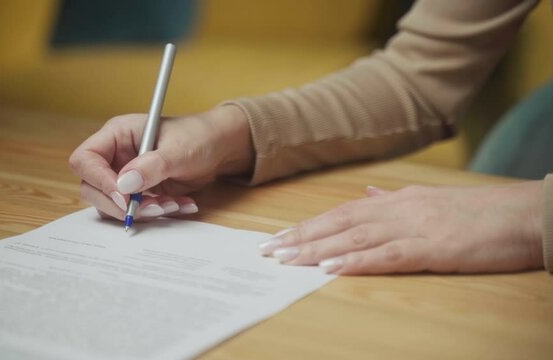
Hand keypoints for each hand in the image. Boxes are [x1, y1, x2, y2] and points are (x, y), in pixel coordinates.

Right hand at [69, 105, 252, 220]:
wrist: (218, 148)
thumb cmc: (198, 137)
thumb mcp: (178, 150)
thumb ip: (151, 166)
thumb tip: (124, 185)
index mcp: (117, 135)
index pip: (85, 159)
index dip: (99, 180)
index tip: (123, 196)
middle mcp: (116, 156)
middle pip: (92, 188)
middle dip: (120, 204)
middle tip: (151, 207)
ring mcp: (125, 176)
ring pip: (112, 204)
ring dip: (140, 211)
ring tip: (172, 205)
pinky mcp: (139, 193)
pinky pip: (134, 211)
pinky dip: (154, 213)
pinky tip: (179, 204)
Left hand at [259, 182, 543, 274]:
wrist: (527, 213)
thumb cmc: (481, 213)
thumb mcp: (431, 200)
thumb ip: (395, 201)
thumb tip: (368, 196)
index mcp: (398, 201)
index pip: (342, 213)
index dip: (308, 226)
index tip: (280, 237)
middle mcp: (399, 210)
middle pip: (339, 224)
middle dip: (301, 237)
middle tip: (268, 250)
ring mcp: (415, 228)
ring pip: (355, 239)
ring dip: (317, 250)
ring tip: (287, 260)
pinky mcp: (434, 249)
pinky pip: (388, 256)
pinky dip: (356, 262)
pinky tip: (331, 269)